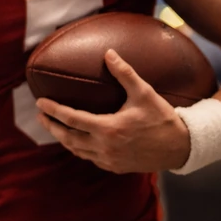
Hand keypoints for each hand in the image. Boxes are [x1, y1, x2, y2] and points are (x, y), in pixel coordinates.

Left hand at [35, 49, 191, 173]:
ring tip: (53, 126)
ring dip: (63, 138)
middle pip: (68, 137)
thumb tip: (108, 53)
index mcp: (109, 128)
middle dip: (51, 126)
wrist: (181, 147)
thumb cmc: (162, 118)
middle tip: (40, 115)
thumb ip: (124, 73)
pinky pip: (89, 158)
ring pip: (76, 150)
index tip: (39, 102)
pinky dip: (78, 149)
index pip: (71, 118)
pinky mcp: (114, 166)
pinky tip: (75, 140)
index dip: (53, 110)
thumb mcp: (144, 93)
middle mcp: (105, 147)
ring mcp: (109, 159)